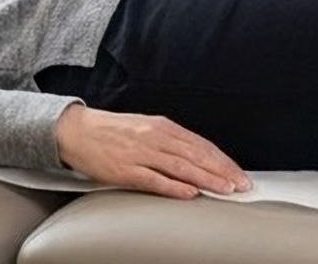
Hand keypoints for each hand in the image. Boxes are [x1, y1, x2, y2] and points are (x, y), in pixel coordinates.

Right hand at [54, 105, 250, 198]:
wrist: (76, 131)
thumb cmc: (112, 131)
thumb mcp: (146, 128)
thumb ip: (171, 142)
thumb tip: (198, 158)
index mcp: (162, 126)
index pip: (201, 144)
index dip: (222, 160)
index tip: (238, 173)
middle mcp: (155, 137)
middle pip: (196, 155)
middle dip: (222, 171)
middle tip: (240, 185)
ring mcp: (141, 153)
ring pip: (181, 166)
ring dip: (206, 179)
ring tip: (224, 189)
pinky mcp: (125, 169)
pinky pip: (154, 179)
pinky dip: (174, 186)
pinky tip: (189, 192)